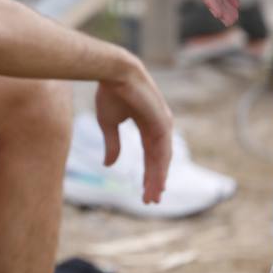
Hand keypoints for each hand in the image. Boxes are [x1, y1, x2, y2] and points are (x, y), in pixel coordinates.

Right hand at [95, 60, 172, 203]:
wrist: (113, 72)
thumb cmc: (109, 92)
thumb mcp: (108, 123)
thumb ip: (113, 144)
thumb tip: (109, 165)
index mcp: (148, 125)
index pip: (150, 155)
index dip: (147, 173)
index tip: (145, 190)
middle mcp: (160, 127)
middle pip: (159, 160)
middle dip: (154, 180)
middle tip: (151, 200)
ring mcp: (164, 125)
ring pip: (163, 159)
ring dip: (158, 179)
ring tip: (154, 197)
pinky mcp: (163, 123)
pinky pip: (163, 151)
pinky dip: (160, 168)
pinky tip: (157, 181)